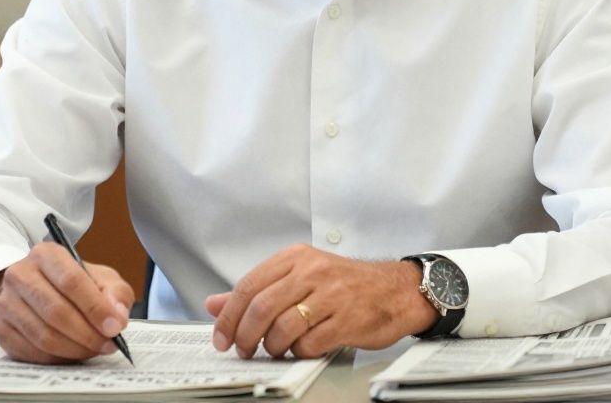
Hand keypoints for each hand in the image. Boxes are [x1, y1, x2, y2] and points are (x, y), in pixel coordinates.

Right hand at [0, 242, 134, 363]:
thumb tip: (117, 317)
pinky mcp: (2, 329)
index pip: (71, 281)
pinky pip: (32, 351)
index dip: (95, 307)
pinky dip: (57, 358)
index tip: (115, 327)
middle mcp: (20, 274)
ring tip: (94, 349)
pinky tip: (73, 354)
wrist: (35, 289)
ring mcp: (6, 302)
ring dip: (74, 348)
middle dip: (87, 333)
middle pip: (55, 310)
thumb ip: (115, 293)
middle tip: (108, 344)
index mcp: (46, 254)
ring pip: (43, 335)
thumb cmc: (72, 283)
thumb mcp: (100, 278)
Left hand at [204, 243, 437, 358]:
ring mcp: (331, 296)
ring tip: (274, 350)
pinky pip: (309, 344)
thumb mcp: (299, 275)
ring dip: (271, 347)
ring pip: (282, 328)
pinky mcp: (346, 320)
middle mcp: (312, 272)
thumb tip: (214, 303)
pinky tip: (301, 348)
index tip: (220, 336)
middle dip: (244, 336)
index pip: (249, 285)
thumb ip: (257, 289)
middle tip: (241, 349)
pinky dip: (298, 352)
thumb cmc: (345, 284)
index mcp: (296, 257)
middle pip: (261, 308)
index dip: (228, 315)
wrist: (395, 290)